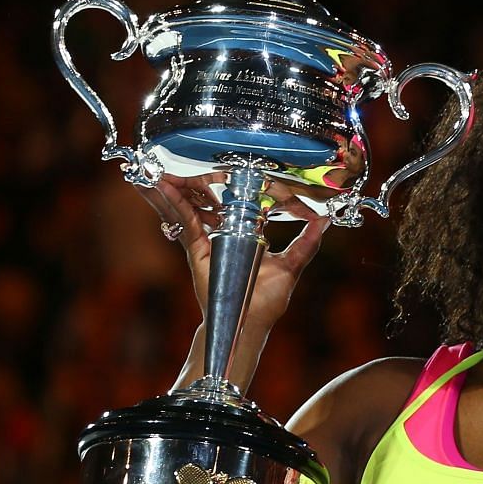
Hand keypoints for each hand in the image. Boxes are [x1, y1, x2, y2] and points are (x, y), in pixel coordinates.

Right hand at [143, 174, 329, 329]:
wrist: (249, 322)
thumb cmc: (266, 300)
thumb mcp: (291, 266)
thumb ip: (306, 244)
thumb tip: (323, 222)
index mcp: (242, 235)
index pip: (234, 203)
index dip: (227, 185)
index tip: (223, 167)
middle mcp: (222, 235)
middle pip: (206, 201)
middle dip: (193, 182)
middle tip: (182, 162)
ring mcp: (207, 241)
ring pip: (190, 207)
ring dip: (176, 187)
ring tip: (159, 168)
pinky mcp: (197, 249)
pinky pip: (185, 221)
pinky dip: (173, 202)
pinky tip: (163, 185)